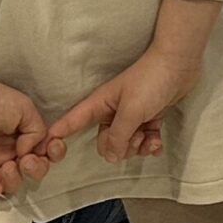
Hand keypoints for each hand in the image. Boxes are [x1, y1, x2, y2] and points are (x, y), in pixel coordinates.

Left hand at [0, 57, 62, 204]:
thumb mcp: (25, 109)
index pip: (43, 154)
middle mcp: (8, 153)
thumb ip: (37, 132)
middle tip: (26, 160)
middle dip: (35, 171)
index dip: (52, 156)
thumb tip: (29, 153)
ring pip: (8, 185)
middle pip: (29, 173)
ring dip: (14, 181)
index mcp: (23, 137)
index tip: (52, 149)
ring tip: (7, 166)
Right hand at [48, 41, 201, 163]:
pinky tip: (157, 142)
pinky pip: (143, 142)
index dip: (60, 132)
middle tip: (135, 136)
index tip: (44, 146)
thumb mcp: (131, 111)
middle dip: (120, 147)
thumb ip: (119, 136)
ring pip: (126, 145)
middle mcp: (112, 113)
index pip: (74, 121)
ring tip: (149, 136)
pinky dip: (150, 145)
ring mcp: (130, 117)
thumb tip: (111, 158)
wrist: (178, 65)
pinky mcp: (148, 119)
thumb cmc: (149, 82)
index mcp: (100, 105)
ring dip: (138, 147)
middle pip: (105, 143)